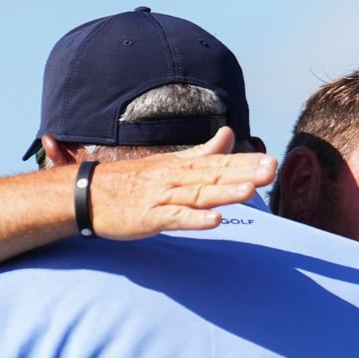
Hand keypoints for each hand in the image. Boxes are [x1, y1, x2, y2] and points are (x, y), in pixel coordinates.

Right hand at [89, 127, 277, 239]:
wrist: (86, 194)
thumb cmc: (129, 182)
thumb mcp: (168, 164)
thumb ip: (201, 153)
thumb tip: (230, 136)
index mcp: (180, 167)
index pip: (217, 163)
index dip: (244, 163)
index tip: (272, 162)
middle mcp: (173, 179)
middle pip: (213, 175)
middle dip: (243, 173)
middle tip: (271, 170)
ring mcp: (161, 197)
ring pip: (197, 194)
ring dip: (223, 192)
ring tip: (250, 190)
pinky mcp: (148, 217)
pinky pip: (174, 219)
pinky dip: (194, 221)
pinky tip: (214, 222)